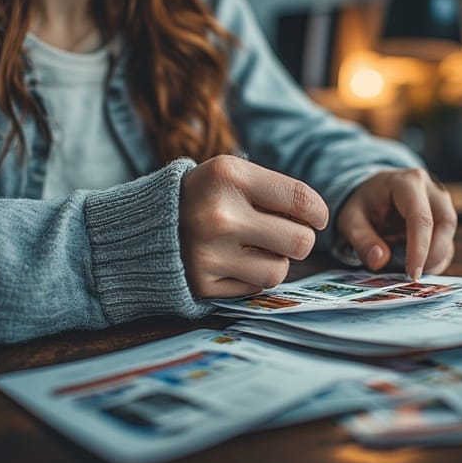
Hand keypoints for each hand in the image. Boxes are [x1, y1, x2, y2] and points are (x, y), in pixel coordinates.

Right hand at [180, 155, 328, 297]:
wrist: (143, 226)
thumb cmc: (202, 196)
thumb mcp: (229, 175)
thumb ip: (273, 190)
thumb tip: (316, 219)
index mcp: (228, 176)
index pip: (300, 199)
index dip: (318, 212)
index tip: (316, 218)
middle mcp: (219, 215)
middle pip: (299, 241)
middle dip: (300, 239)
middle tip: (287, 235)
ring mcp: (209, 253)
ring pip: (280, 270)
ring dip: (276, 261)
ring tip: (255, 248)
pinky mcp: (203, 284)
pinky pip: (254, 287)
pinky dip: (251, 276)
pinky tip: (232, 262)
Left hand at [336, 168, 456, 279]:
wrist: (372, 192)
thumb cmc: (363, 203)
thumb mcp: (351, 219)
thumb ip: (362, 240)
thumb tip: (379, 261)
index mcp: (407, 183)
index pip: (421, 218)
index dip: (419, 248)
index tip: (412, 274)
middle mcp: (430, 189)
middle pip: (445, 223)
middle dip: (433, 254)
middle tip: (414, 277)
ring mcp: (441, 202)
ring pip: (449, 233)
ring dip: (436, 257)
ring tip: (412, 272)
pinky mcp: (443, 217)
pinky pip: (448, 240)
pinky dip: (436, 258)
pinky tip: (417, 267)